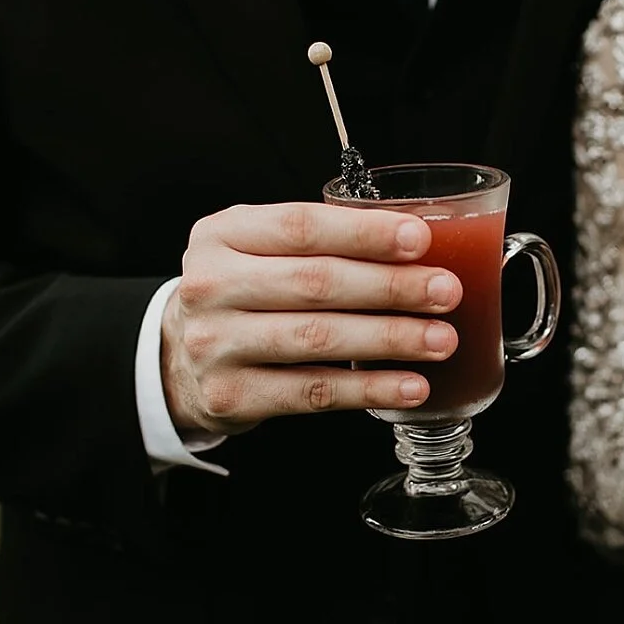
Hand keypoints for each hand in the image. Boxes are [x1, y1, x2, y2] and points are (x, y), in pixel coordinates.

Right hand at [161, 202, 462, 433]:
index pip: (302, 227)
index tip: (420, 239)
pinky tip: (409, 386)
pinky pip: (314, 392)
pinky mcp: (232, 396)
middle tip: (446, 292)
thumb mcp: (257, 250)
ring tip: (440, 340)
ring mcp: (217, 344)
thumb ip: (317, 241)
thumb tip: (416, 244)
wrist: (177, 360)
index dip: (365, 233)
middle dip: (392, 287)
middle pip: (316, 283)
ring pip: (318, 339)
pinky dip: (369, 389)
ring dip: (390, 339)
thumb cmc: (241, 295)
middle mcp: (212, 286)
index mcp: (223, 234)